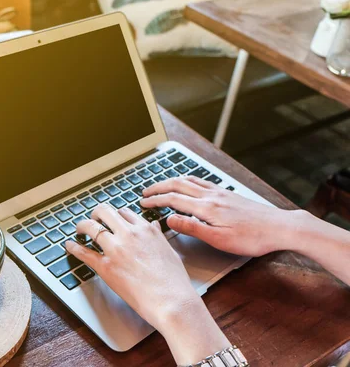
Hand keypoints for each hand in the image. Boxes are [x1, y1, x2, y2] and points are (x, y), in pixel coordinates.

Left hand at [66, 205, 229, 363]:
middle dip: (96, 214)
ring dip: (82, 226)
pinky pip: (84, 252)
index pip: (124, 212)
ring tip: (79, 229)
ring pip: (91, 227)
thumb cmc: (174, 281)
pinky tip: (69, 245)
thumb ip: (157, 236)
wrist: (171, 301)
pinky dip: (74, 247)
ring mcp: (115, 249)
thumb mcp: (169, 251)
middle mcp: (129, 235)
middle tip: (92, 219)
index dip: (115, 215)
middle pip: (105, 212)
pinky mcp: (106, 267)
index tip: (111, 219)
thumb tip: (152, 226)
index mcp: (145, 230)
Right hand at [141, 176, 298, 256]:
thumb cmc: (252, 238)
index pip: (173, 200)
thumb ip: (192, 228)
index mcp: (206, 208)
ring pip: (189, 180)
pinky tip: (188, 184)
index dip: (155, 200)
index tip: (142, 202)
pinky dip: (187, 180)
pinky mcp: (227, 193)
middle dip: (158, 187)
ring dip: (171, 181)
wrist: (279, 227)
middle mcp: (211, 196)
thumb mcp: (219, 240)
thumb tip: (170, 219)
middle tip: (144, 191)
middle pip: (178, 185)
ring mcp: (220, 192)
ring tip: (160, 185)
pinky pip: (201, 181)